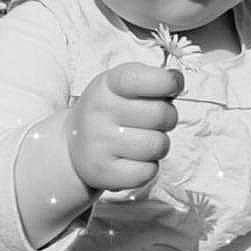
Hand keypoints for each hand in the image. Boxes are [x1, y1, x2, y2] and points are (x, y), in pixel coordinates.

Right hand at [67, 62, 182, 190]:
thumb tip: (176, 81)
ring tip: (141, 140)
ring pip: (158, 146)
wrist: (74, 144)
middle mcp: (99, 112)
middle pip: (161, 115)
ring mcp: (99, 143)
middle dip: (168, 119)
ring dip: (158, 145)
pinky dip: (147, 168)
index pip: (140, 79)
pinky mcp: (103, 172)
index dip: (167, 82)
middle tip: (152, 121)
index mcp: (107, 85)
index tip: (173, 86)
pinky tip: (132, 159)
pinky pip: (148, 172)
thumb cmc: (110, 111)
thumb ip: (152, 80)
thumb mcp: (122, 86)